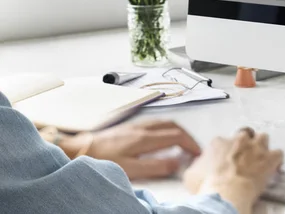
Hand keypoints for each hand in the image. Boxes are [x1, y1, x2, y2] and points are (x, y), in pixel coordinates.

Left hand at [67, 120, 200, 179]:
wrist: (80, 149)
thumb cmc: (102, 160)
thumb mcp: (130, 169)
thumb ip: (156, 166)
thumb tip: (177, 162)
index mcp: (146, 137)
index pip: (177, 136)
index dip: (191, 144)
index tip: (197, 154)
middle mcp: (144, 127)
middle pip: (174, 126)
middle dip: (188, 136)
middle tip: (194, 148)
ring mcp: (137, 125)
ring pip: (165, 122)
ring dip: (178, 131)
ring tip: (183, 143)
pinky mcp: (130, 126)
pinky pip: (156, 123)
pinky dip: (167, 128)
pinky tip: (163, 137)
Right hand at [183, 128, 282, 213]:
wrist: (225, 193)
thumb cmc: (206, 186)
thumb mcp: (191, 174)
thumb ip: (197, 164)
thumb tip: (198, 164)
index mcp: (219, 142)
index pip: (223, 141)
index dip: (226, 151)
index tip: (226, 161)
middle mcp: (238, 139)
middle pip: (245, 135)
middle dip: (245, 144)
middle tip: (244, 158)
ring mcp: (255, 147)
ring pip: (263, 138)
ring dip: (262, 146)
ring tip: (260, 158)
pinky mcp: (269, 158)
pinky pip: (278, 154)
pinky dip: (277, 160)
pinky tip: (274, 167)